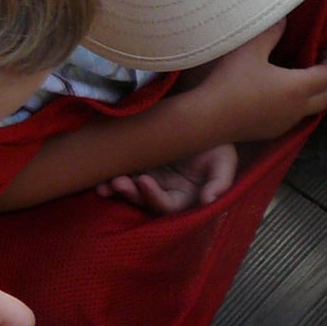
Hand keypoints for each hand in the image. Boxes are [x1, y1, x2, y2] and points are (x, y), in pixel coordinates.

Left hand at [95, 144, 237, 214]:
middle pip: (143, 201)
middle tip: (118, 182)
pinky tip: (101, 174)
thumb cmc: (216, 142)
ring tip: (105, 184)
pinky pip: (122, 173)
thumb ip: (220, 183)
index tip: (145, 181)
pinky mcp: (138, 165)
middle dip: (130, 194)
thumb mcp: (226, 160)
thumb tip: (209, 201)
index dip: (154, 197)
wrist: (203, 119)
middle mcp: (165, 192)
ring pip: (129, 190)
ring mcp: (150, 179)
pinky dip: (110, 175)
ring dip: (116, 189)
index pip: (167, 205)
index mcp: (185, 196)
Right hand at [182, 21, 326, 144]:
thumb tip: (284, 20)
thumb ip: (271, 33)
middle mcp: (298, 109)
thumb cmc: (231, 81)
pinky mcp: (273, 132)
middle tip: (319, 66)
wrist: (209, 118)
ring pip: (312, 111)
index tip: (326, 52)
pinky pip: (294, 118)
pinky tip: (281, 96)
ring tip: (302, 80)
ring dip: (314, 96)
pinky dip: (297, 106)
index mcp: (298, 88)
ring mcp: (286, 123)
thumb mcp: (250, 50)